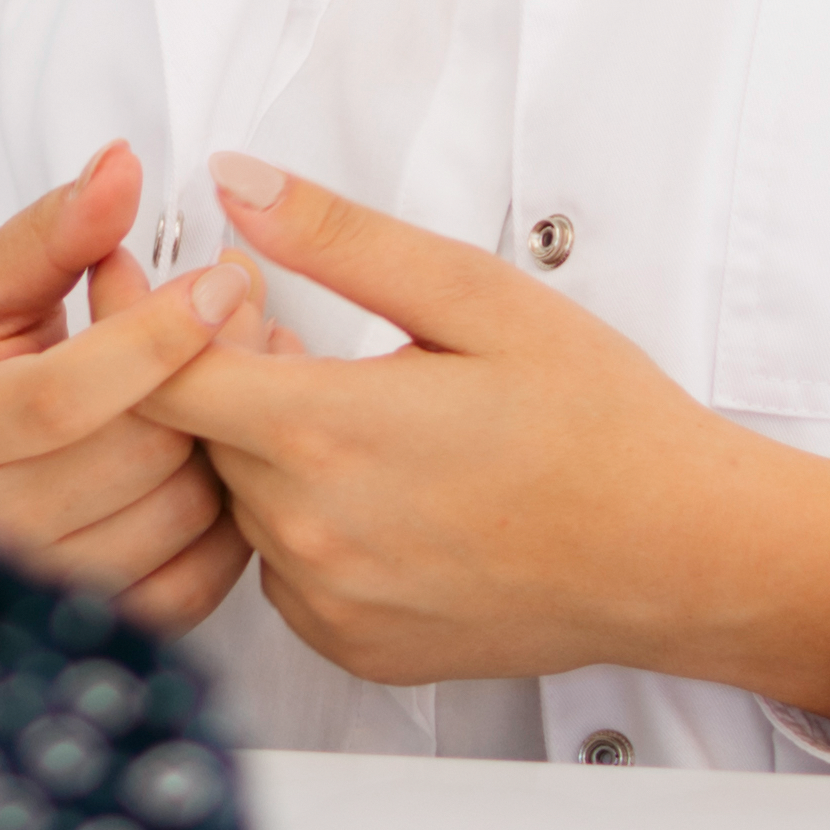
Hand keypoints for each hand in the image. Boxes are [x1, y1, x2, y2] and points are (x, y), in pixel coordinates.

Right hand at [0, 141, 270, 638]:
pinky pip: (199, 578)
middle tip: (251, 314)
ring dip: (233, 439)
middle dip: (212, 376)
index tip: (224, 279)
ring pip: (178, 514)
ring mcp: (43, 587)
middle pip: (138, 454)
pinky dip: (232, 514)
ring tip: (246, 373)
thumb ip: (53, 232)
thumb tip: (123, 165)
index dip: (154, 339)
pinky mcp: (97, 628)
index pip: (66, 396)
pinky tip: (228, 452)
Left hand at [151, 150, 829, 719]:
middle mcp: (309, 532)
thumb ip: (337, 237)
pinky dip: (306, 525)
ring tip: (358, 409)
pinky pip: (286, 573)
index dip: (149, 318)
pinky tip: (380, 489)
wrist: (680, 553)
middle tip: (299, 333)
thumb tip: (234, 182)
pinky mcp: (356, 648)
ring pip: (241, 505)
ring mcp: (331, 602)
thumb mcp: (474, 295)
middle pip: (199, 437)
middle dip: (226, 376)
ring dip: (266, 451)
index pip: (160, 374)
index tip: (169, 285)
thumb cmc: (597, 423)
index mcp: (323, 433)